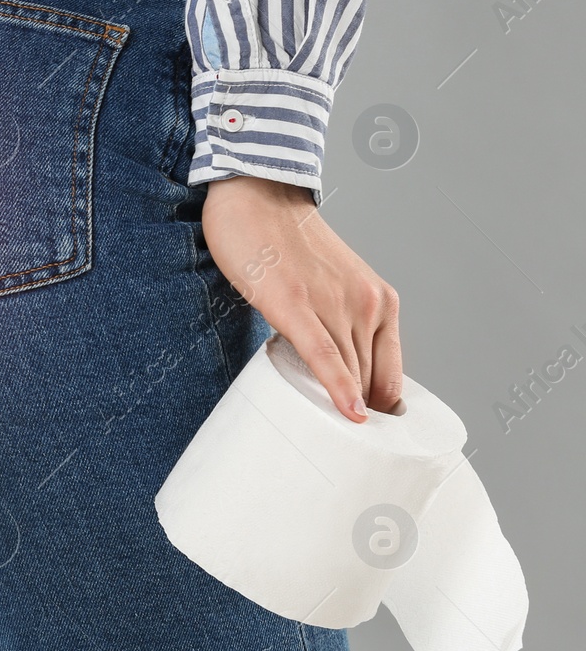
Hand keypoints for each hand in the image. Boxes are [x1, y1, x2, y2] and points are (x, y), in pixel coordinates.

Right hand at [202, 176, 401, 422]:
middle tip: (348, 455)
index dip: (384, 414)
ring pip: (351, 375)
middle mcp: (367, 304)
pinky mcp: (296, 305)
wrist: (257, 195)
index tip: (371, 442)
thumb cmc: (285, 243)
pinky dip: (339, 389)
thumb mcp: (332, 286)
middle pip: (370, 382)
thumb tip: (331, 375)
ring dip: (346, 411)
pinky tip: (349, 416)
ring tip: (333, 443)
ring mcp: (335, 304)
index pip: (391, 376)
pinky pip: (325, 358)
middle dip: (363, 419)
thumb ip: (340, 325)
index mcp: (381, 302)